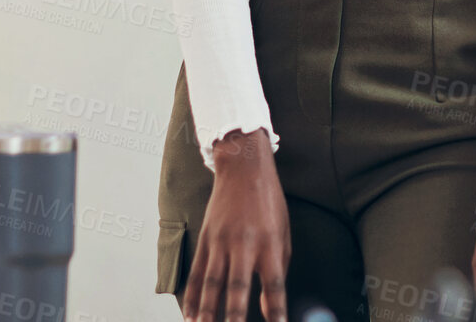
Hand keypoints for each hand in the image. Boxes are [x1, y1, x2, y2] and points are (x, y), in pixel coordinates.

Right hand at [180, 129, 288, 321]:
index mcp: (271, 244)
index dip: (275, 311)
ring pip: (212, 283)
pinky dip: (193, 296)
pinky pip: (198, 272)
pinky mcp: (206, 238)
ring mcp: (222, 241)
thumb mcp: (284, 233)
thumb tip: (269, 305)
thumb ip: (278, 269)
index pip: (274, 285)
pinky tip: (190, 314)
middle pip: (238, 287)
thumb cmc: (269, 203)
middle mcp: (245, 244)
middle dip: (235, 316)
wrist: (243, 168)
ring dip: (207, 311)